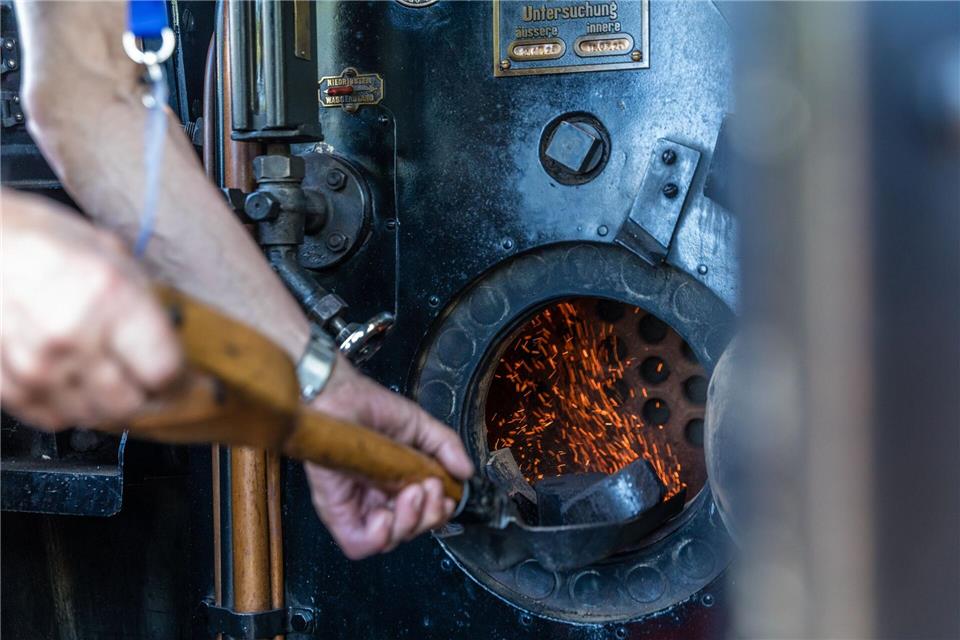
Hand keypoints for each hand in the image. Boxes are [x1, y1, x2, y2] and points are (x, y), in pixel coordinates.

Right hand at [0, 189, 181, 429]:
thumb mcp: (113, 255)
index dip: (179, 378)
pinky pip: (52, 419)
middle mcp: (73, 335)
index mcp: (111, 298)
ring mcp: (34, 364)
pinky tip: (72, 380)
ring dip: (107, 404)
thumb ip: (146, 306)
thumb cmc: (41, 240)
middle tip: (145, 380)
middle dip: (145, 395)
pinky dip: (69, 407)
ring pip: (93, 417)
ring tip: (106, 376)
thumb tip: (174, 346)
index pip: (165, 371)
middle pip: (130, 403)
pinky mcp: (5, 384)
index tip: (183, 378)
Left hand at [305, 360, 474, 558]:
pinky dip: (378, 538)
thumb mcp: (419, 425)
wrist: (339, 393)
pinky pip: (357, 543)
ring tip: (412, 491)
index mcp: (397, 482)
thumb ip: (446, 447)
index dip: (437, 513)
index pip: (422, 516)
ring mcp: (357, 506)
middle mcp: (377, 497)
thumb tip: (466, 472)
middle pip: (410, 531)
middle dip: (429, 516)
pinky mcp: (336, 509)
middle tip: (430, 487)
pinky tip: (386, 516)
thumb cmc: (369, 405)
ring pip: (389, 541)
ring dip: (409, 523)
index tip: (446, 494)